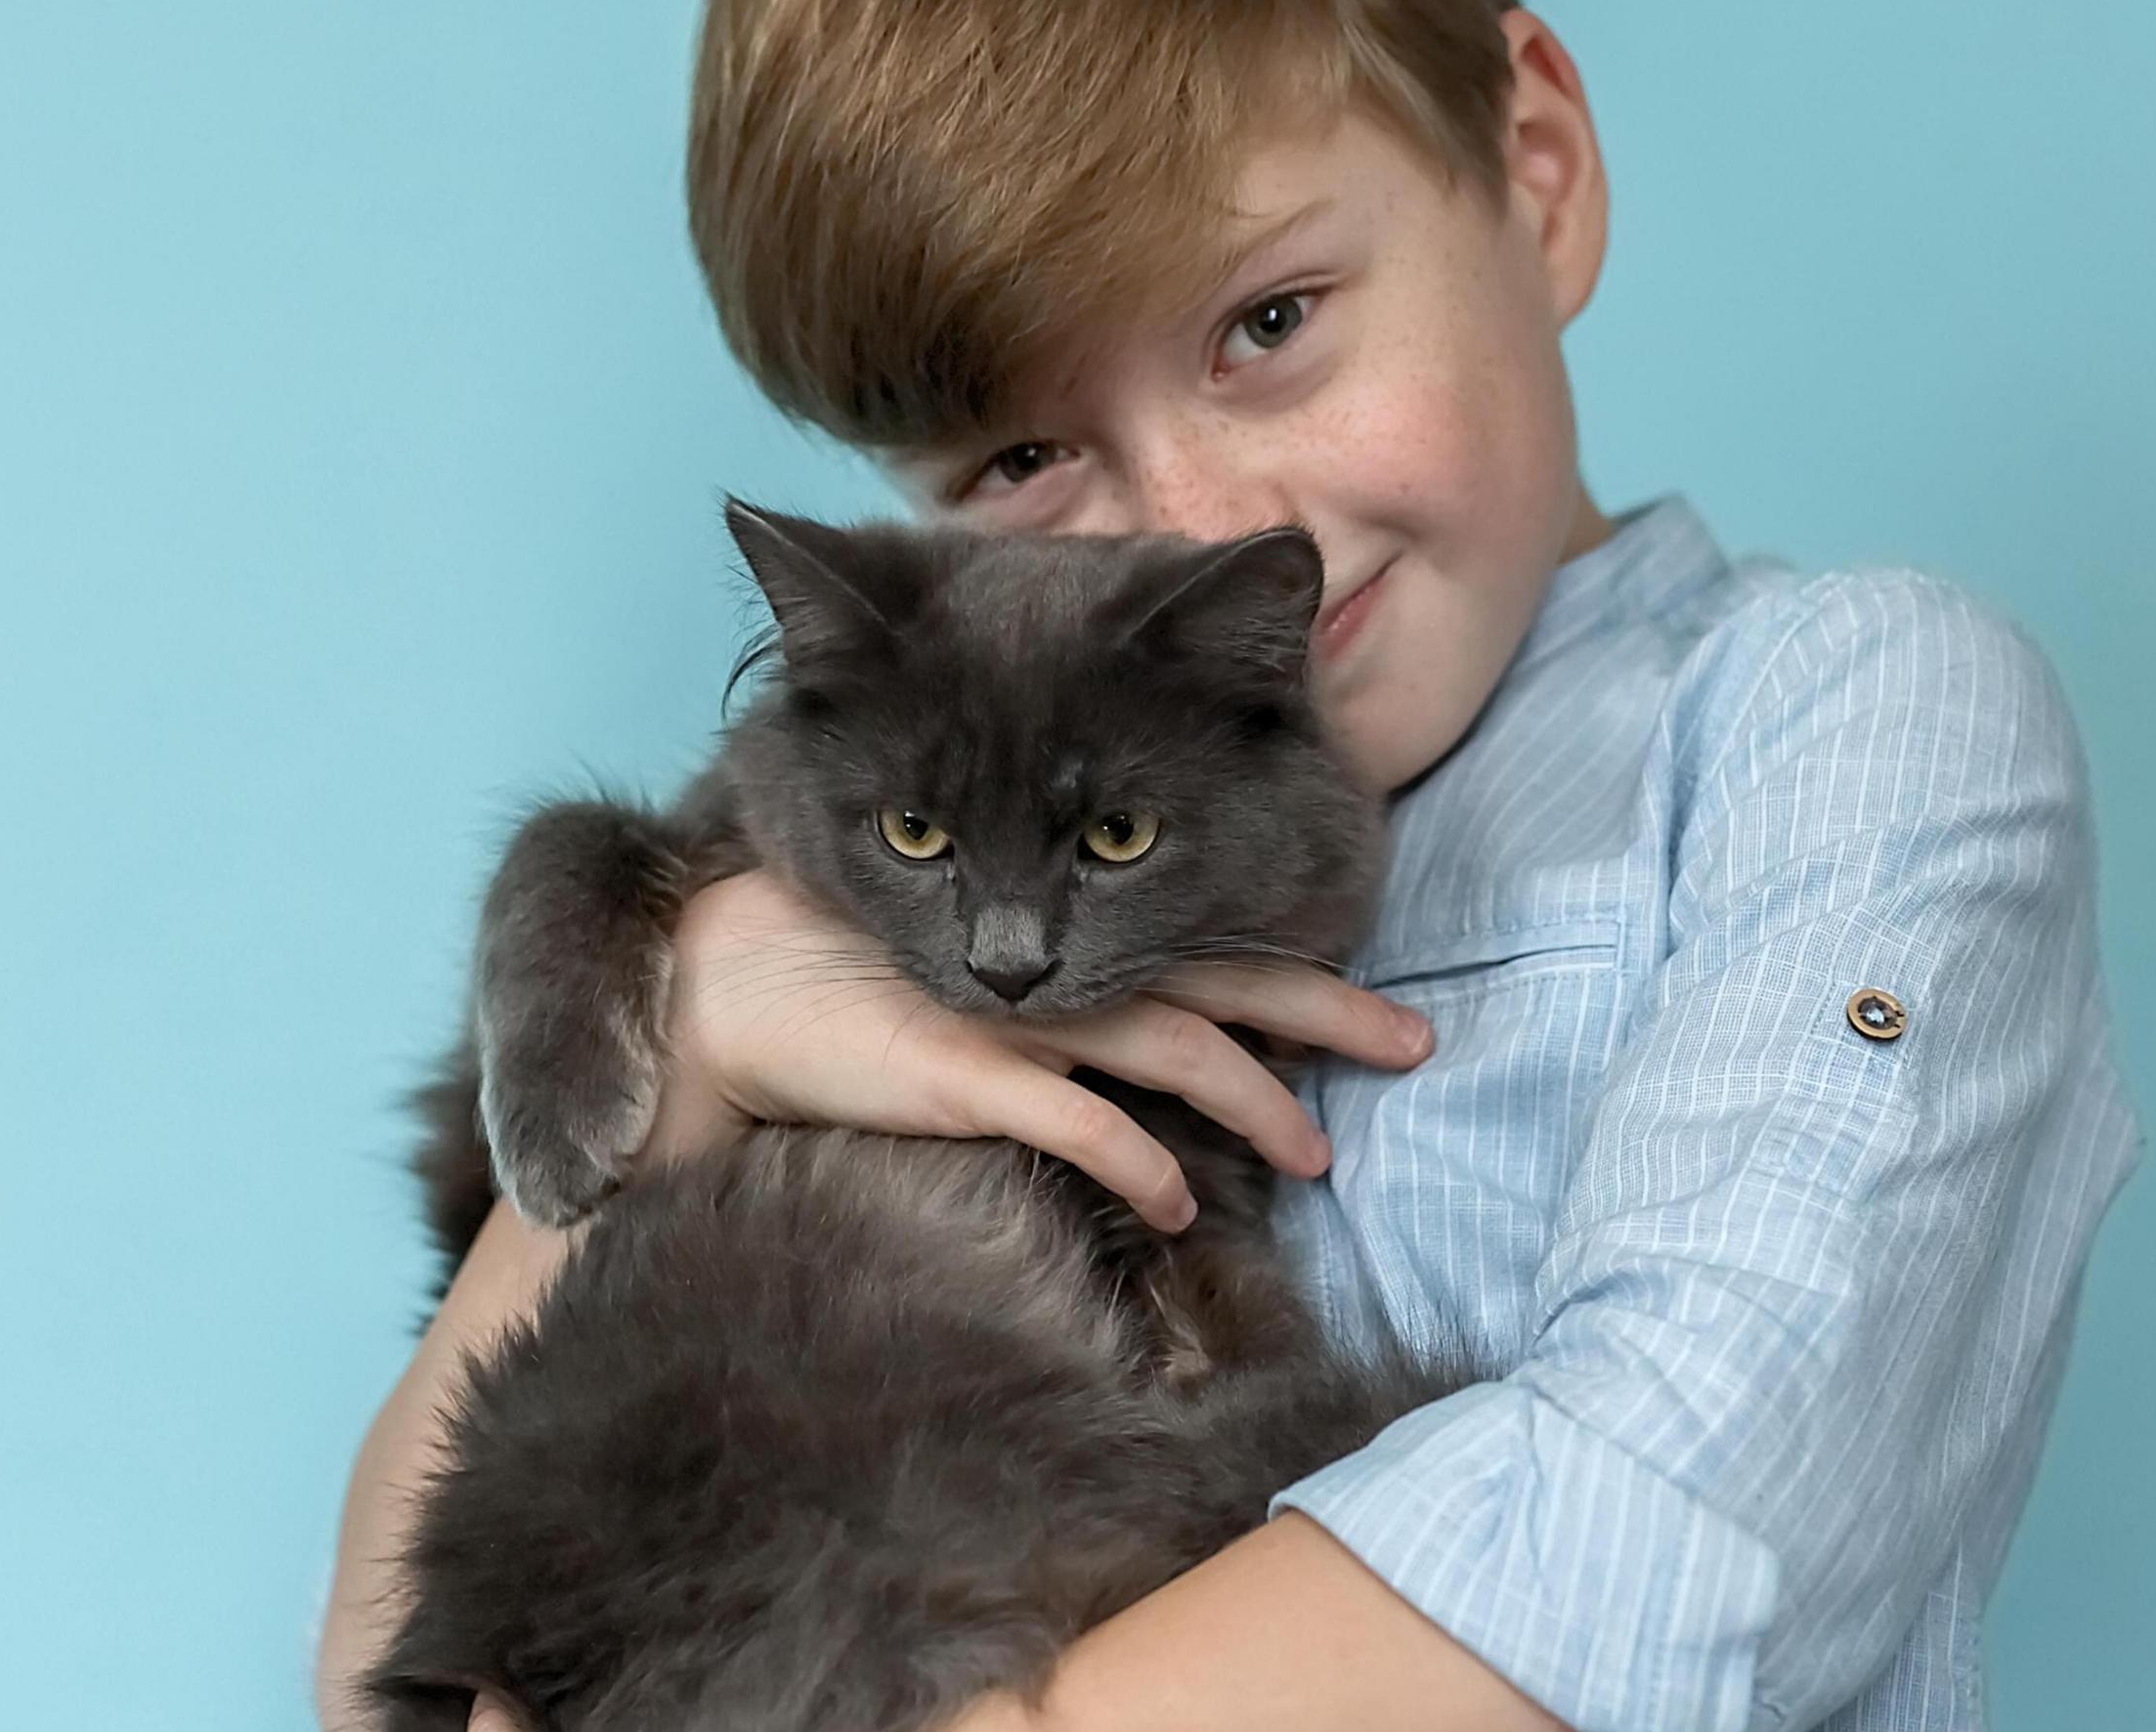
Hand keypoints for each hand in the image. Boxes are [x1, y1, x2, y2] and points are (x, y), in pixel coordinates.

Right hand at [641, 866, 1433, 1229]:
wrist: (734, 988)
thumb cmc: (859, 986)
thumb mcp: (985, 991)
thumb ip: (1070, 1022)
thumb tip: (1168, 1061)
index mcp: (1077, 947)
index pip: (1220, 956)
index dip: (1308, 982)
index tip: (1386, 1020)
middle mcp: (1067, 972)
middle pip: (1230, 987)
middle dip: (1332, 1017)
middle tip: (1421, 1046)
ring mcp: (1022, 1018)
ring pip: (1174, 1049)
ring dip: (1255, 1101)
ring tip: (1319, 1153)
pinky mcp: (967, 1069)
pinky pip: (1073, 1124)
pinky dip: (1136, 1164)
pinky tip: (1181, 1208)